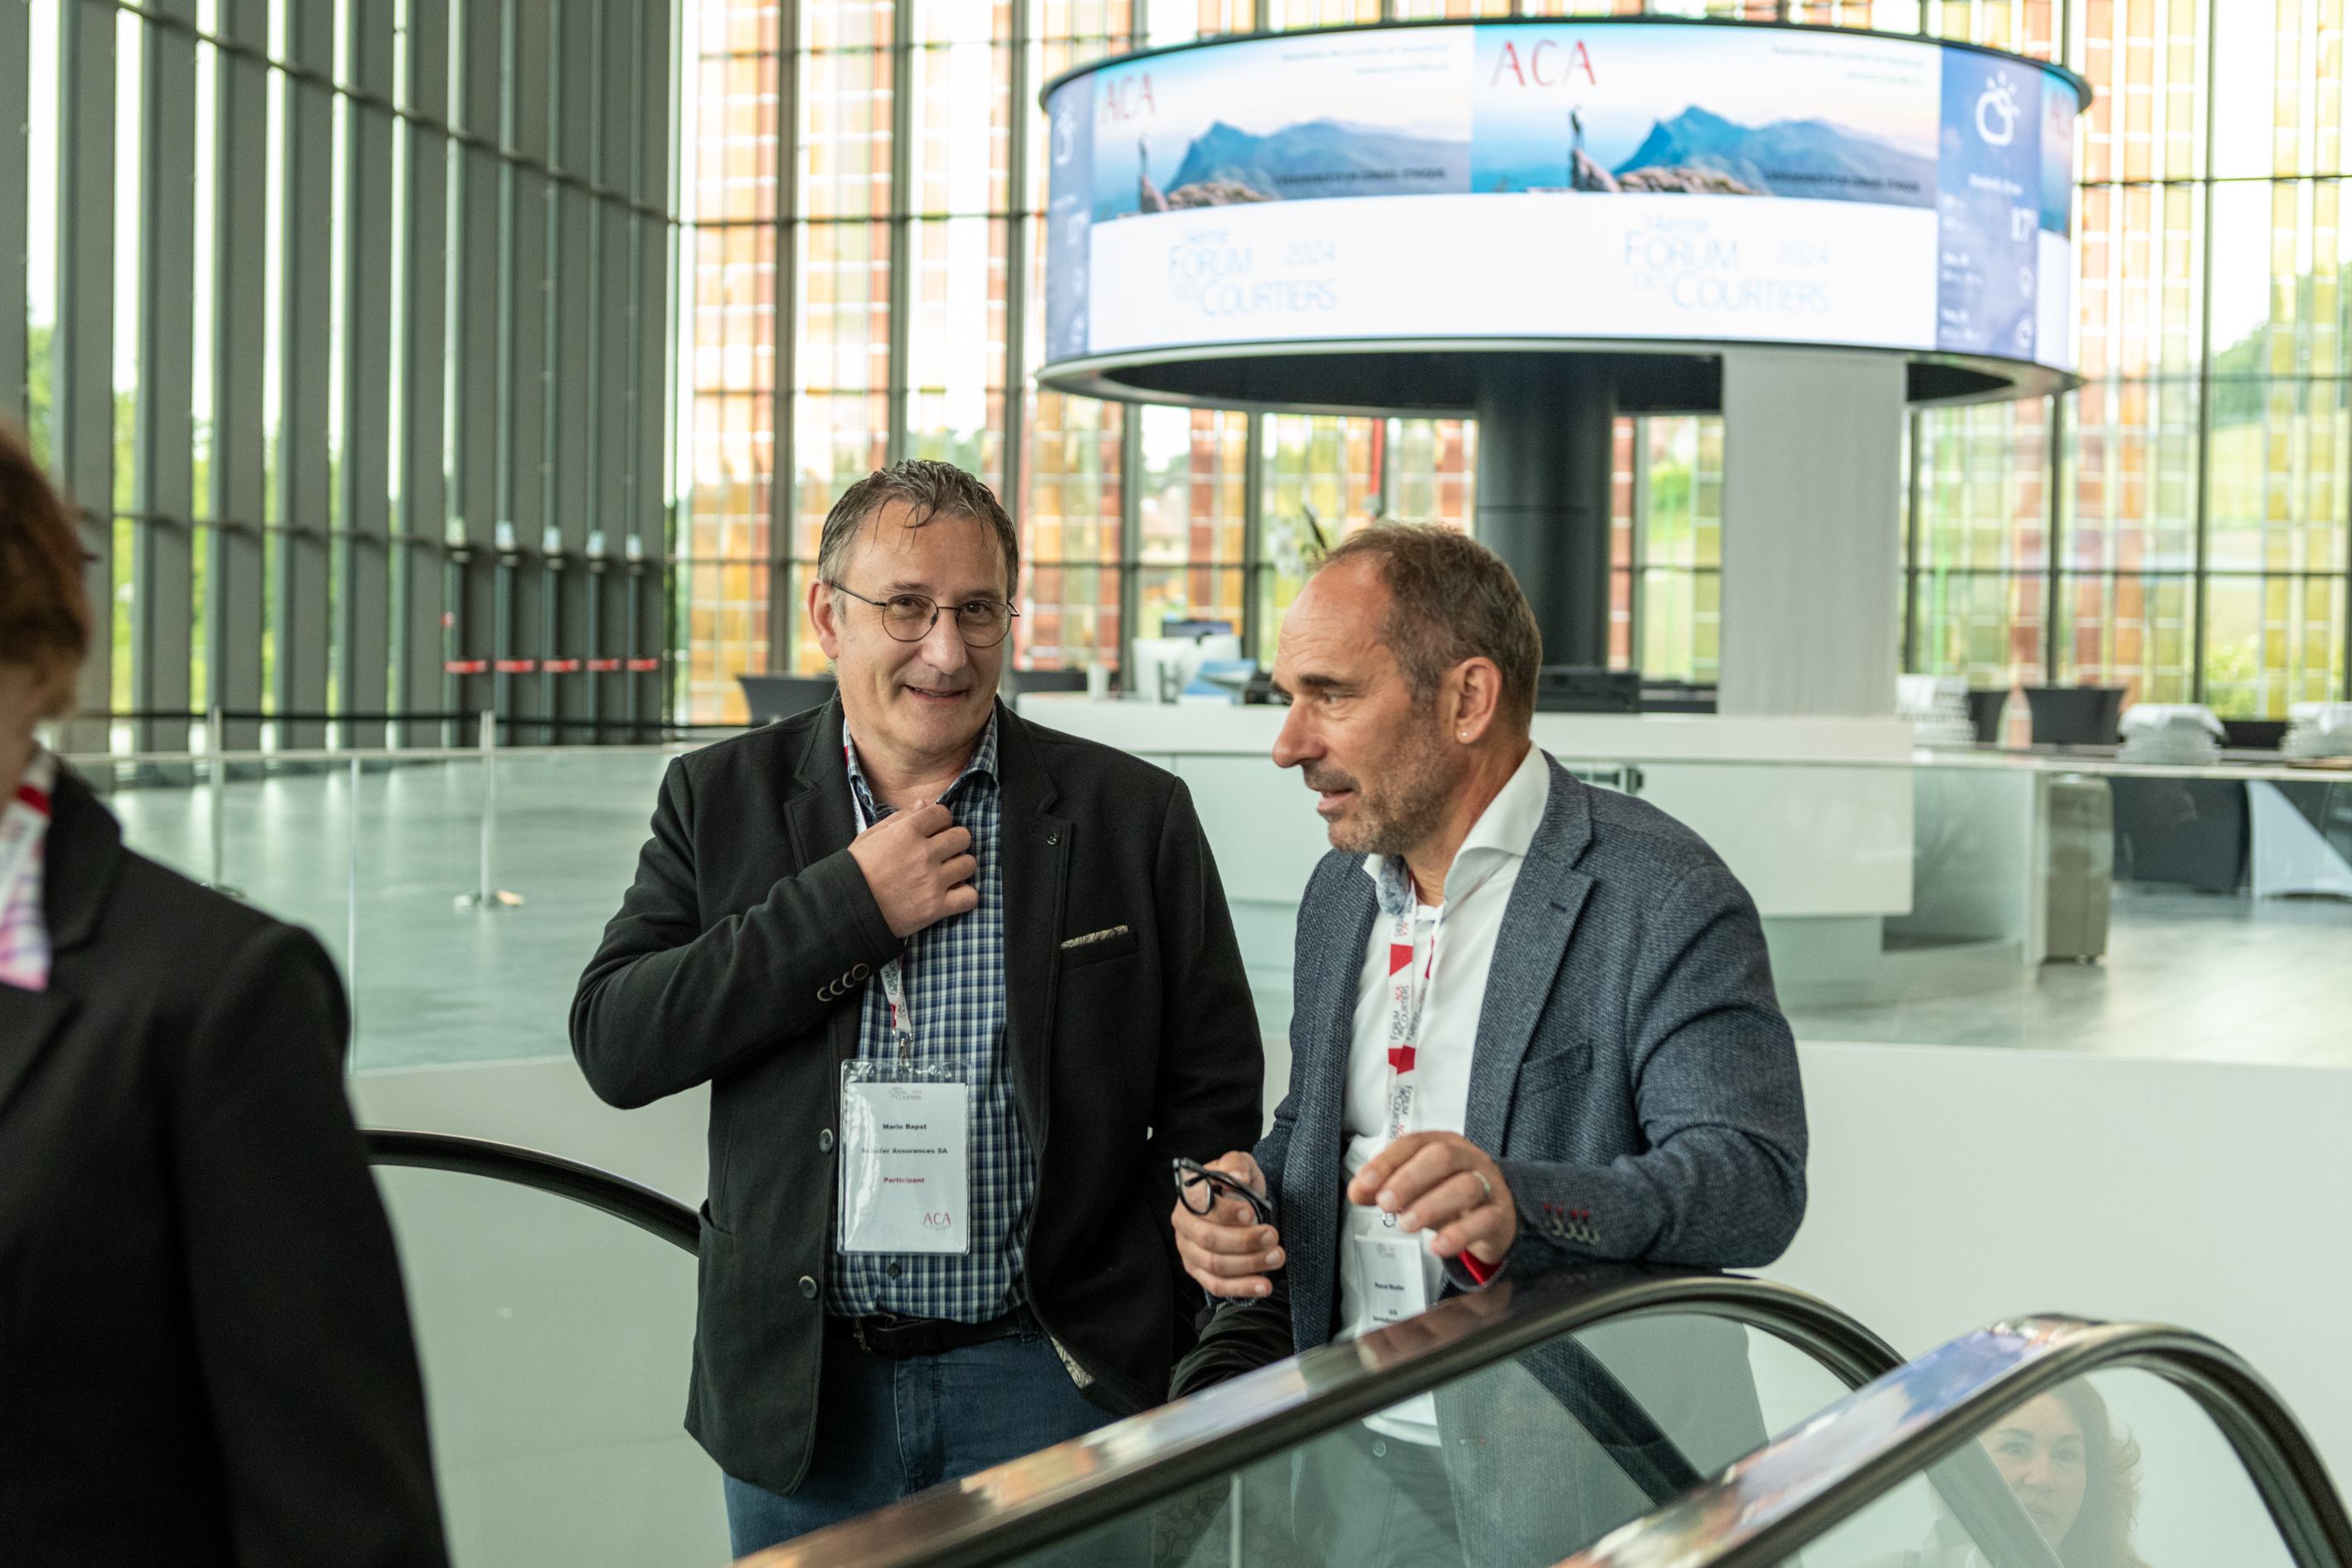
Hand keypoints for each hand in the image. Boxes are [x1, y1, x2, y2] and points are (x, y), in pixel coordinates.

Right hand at [847, 802, 978, 938]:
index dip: (939, 822)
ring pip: (969, 864)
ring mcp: (932, 881)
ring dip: (960, 868)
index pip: (943, 813)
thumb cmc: (855, 870)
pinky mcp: (936, 907)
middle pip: (962, 837)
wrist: (845, 908)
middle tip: (943, 853)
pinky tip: (952, 895)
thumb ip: (899, 818)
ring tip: (947, 874)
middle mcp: (924, 853)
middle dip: (955, 843)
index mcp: (907, 831)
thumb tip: (923, 804)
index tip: (933, 833)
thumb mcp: (870, 836)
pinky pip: (970, 896)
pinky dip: (965, 896)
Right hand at [1170, 1151, 1282, 1299]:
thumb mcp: (1238, 1164)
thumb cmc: (1236, 1183)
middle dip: (1245, 1242)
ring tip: (1277, 1257)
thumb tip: (1238, 1178)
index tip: (1251, 1213)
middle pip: (1208, 1239)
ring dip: (1249, 1265)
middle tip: (1273, 1236)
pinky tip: (1264, 1285)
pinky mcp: (1198, 1271)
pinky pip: (1216, 1285)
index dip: (1225, 1212)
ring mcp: (1188, 1249)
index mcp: (1188, 1194)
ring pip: (1215, 1265)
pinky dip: (1241, 1288)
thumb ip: (1236, 1165)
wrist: (1239, 1204)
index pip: (1199, 1205)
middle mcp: (1183, 1222)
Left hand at [1346, 1131, 1515, 1266]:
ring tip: (1408, 1224)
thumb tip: (1357, 1191)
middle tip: (1386, 1202)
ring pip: (1465, 1186)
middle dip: (1408, 1180)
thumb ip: (1384, 1188)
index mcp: (1442, 1143)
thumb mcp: (1416, 1189)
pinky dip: (1458, 1234)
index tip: (1365, 1183)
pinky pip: (1484, 1220)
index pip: (1412, 1144)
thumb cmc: (1451, 1197)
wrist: (1495, 1217)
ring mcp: (1488, 1184)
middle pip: (1441, 1157)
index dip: (1387, 1162)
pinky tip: (1438, 1245)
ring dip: (1430, 1205)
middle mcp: (1467, 1158)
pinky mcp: (1500, 1214)